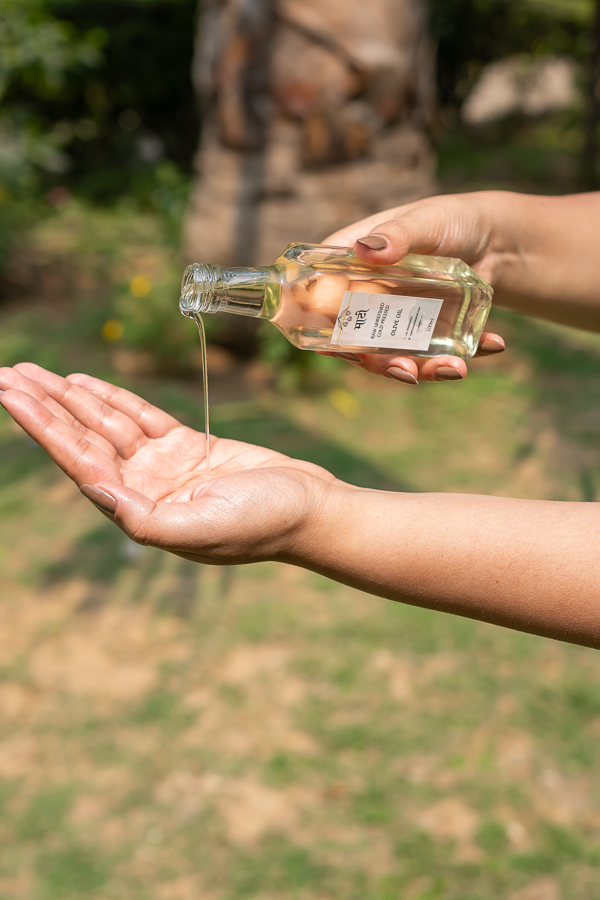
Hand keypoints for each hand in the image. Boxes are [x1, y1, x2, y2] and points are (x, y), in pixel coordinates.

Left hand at [0, 364, 344, 563]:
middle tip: (8, 374)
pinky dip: (113, 398)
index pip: (79, 462)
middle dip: (46, 407)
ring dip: (71, 398)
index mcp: (140, 511)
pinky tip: (82, 382)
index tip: (12, 395)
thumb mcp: (203, 528)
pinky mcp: (188, 447)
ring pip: (107, 424)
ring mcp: (165, 467)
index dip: (43, 427)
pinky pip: (141, 417)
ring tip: (33, 373)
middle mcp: (144, 488)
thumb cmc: (264, 523)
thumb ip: (145, 518)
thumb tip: (94, 492)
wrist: (312, 508)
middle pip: (84, 439)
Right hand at [323, 191, 507, 383]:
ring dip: (420, 370)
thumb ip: (398, 234)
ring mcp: (396, 322)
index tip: (340, 347)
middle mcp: (367, 300)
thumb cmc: (450, 220)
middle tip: (407, 371)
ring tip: (455, 369)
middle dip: (378, 363)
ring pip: (391, 358)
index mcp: (351, 266)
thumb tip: (368, 249)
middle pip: (353, 342)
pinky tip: (493, 344)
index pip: (318, 300)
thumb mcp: (425, 221)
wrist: (495, 240)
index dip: (319, 326)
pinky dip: (460, 359)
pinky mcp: (426, 336)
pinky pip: (432, 357)